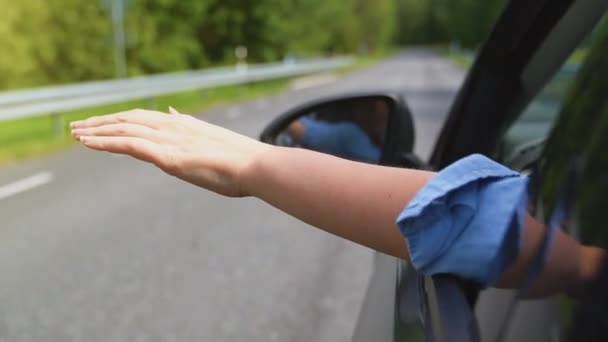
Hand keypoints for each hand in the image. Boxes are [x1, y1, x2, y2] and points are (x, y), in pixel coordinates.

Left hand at [71, 107, 269, 196]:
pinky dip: (106, 142)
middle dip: (100, 123)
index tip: (100, 124)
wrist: (255, 166)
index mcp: (183, 125)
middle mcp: (173, 127)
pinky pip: (129, 145)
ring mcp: (170, 141)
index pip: (143, 118)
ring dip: (96, 131)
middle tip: (76, 127)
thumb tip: (174, 113)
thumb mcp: (212, 140)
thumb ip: (190, 127)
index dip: (119, 120)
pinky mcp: (168, 157)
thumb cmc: (239, 161)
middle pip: (127, 120)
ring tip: (75, 134)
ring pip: (123, 130)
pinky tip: (88, 143)